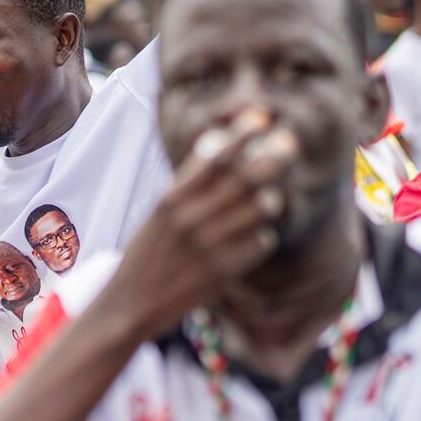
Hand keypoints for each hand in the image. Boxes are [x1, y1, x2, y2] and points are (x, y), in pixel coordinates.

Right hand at [105, 108, 292, 340]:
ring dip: (270, 199)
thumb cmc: (148, 250)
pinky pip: (260, 243)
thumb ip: (189, 181)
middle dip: (271, 157)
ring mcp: (207, 246)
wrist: (130, 304)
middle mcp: (190, 218)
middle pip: (244, 178)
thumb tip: (221, 142)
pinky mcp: (222, 273)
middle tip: (290, 144)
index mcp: (172, 198)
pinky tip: (255, 237)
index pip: (214, 156)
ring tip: (270, 199)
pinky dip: (262, 236)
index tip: (263, 116)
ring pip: (259, 209)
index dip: (242, 134)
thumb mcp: (160, 211)